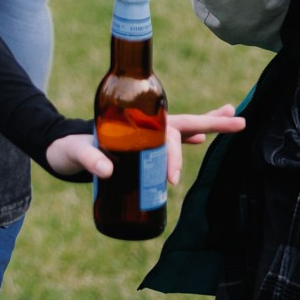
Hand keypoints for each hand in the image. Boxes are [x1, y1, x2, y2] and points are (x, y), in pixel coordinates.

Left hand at [44, 105, 246, 184]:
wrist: (60, 149)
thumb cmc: (67, 149)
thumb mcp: (75, 153)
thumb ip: (89, 159)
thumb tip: (107, 171)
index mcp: (132, 123)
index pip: (166, 134)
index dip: (174, 154)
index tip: (171, 179)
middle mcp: (143, 125)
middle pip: (183, 122)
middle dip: (211, 123)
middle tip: (240, 123)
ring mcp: (144, 133)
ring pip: (181, 128)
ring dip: (206, 126)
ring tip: (232, 120)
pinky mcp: (141, 145)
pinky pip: (170, 141)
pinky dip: (187, 140)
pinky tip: (201, 141)